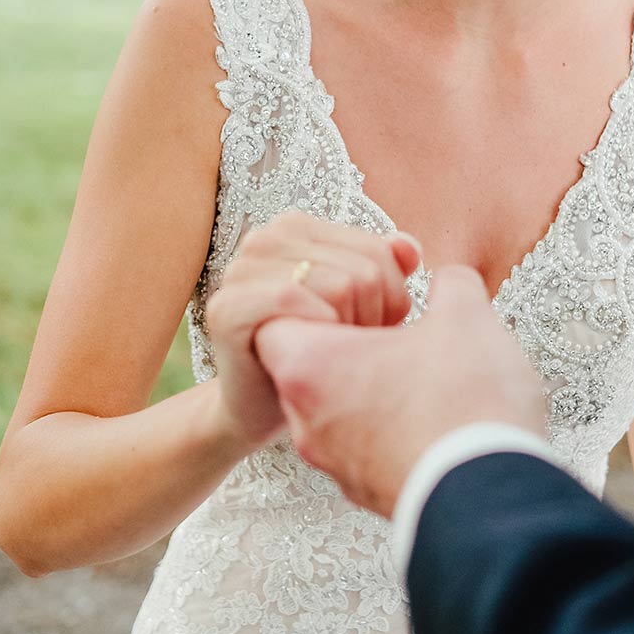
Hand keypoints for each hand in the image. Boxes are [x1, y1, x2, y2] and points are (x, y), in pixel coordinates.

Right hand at [205, 211, 420, 453]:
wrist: (263, 406)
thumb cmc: (316, 351)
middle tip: (350, 350)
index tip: (371, 329)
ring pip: (338, 284)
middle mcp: (265, 238)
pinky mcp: (225, 307)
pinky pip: (291, 297)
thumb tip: (409, 247)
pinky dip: (316, 324)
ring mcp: (239, 270)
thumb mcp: (362, 306)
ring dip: (348, 331)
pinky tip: (315, 345)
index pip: (379, 251)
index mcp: (297, 227)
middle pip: (365, 271)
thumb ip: (387, 268)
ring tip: (334, 352)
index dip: (392, 298)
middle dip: (371, 320)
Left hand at [255, 264, 545, 518]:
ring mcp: (333, 463)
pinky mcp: (365, 493)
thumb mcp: (466, 319)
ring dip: (370, 386)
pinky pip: (361, 446)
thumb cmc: (468, 404)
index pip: (273, 318)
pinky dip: (387, 426)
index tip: (359, 299)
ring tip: (421, 374)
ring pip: (333, 408)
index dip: (314, 299)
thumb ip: (451, 285)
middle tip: (394, 331)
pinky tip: (433, 415)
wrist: (495, 505)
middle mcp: (307, 421)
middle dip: (348, 343)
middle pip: (304, 364)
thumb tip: (452, 280)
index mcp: (310, 368)